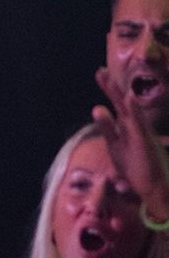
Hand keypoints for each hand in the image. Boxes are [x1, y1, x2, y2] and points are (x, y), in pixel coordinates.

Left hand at [93, 67, 168, 217]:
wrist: (158, 186)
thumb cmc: (138, 167)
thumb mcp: (116, 146)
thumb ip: (108, 129)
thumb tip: (98, 109)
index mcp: (126, 127)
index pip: (116, 105)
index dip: (109, 89)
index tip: (101, 72)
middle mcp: (134, 127)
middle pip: (120, 104)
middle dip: (110, 88)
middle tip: (99, 71)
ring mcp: (140, 133)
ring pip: (129, 111)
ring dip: (120, 96)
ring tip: (111, 80)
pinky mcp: (144, 141)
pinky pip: (138, 124)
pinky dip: (134, 111)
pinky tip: (129, 98)